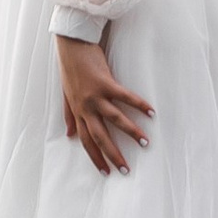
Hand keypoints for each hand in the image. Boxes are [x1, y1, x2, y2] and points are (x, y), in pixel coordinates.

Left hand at [58, 31, 152, 174]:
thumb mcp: (66, 95)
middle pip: (100, 137)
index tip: (106, 172)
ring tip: (145, 142)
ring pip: (115, 119)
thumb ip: (69, 115)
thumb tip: (68, 135)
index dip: (96, 158)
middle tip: (126, 169)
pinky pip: (125, 97)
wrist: (70, 44)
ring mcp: (95, 96)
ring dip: (131, 132)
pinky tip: (151, 112)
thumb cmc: (70, 69)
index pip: (86, 141)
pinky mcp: (105, 82)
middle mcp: (85, 107)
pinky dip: (139, 104)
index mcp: (78, 112)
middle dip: (113, 155)